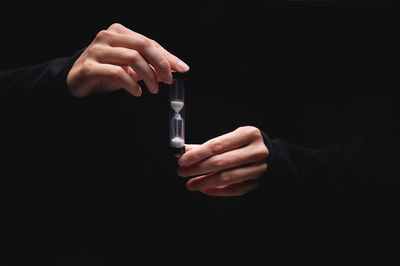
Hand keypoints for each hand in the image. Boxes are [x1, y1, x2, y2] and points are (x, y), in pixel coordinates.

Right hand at [67, 23, 188, 97]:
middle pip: (142, 45)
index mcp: (119, 32)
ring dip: (148, 76)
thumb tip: (173, 69)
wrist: (76, 82)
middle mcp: (107, 37)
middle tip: (167, 80)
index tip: (181, 69)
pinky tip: (137, 92)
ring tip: (153, 89)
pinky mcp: (89, 67)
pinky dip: (131, 84)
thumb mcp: (131, 67)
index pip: (149, 42)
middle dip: (160, 64)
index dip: (167, 56)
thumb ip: (150, 66)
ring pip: (132, 58)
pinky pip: (117, 73)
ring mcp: (96, 50)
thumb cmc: (105, 72)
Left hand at [177, 126, 268, 195]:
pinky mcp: (256, 183)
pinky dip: (216, 191)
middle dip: (197, 168)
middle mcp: (256, 152)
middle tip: (182, 172)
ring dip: (204, 182)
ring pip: (226, 178)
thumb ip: (208, 146)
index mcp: (249, 135)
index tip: (182, 160)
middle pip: (220, 162)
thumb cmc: (245, 144)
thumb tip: (184, 152)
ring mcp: (258, 169)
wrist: (270, 154)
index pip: (217, 145)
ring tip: (190, 184)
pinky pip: (233, 190)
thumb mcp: (230, 138)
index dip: (197, 154)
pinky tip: (204, 189)